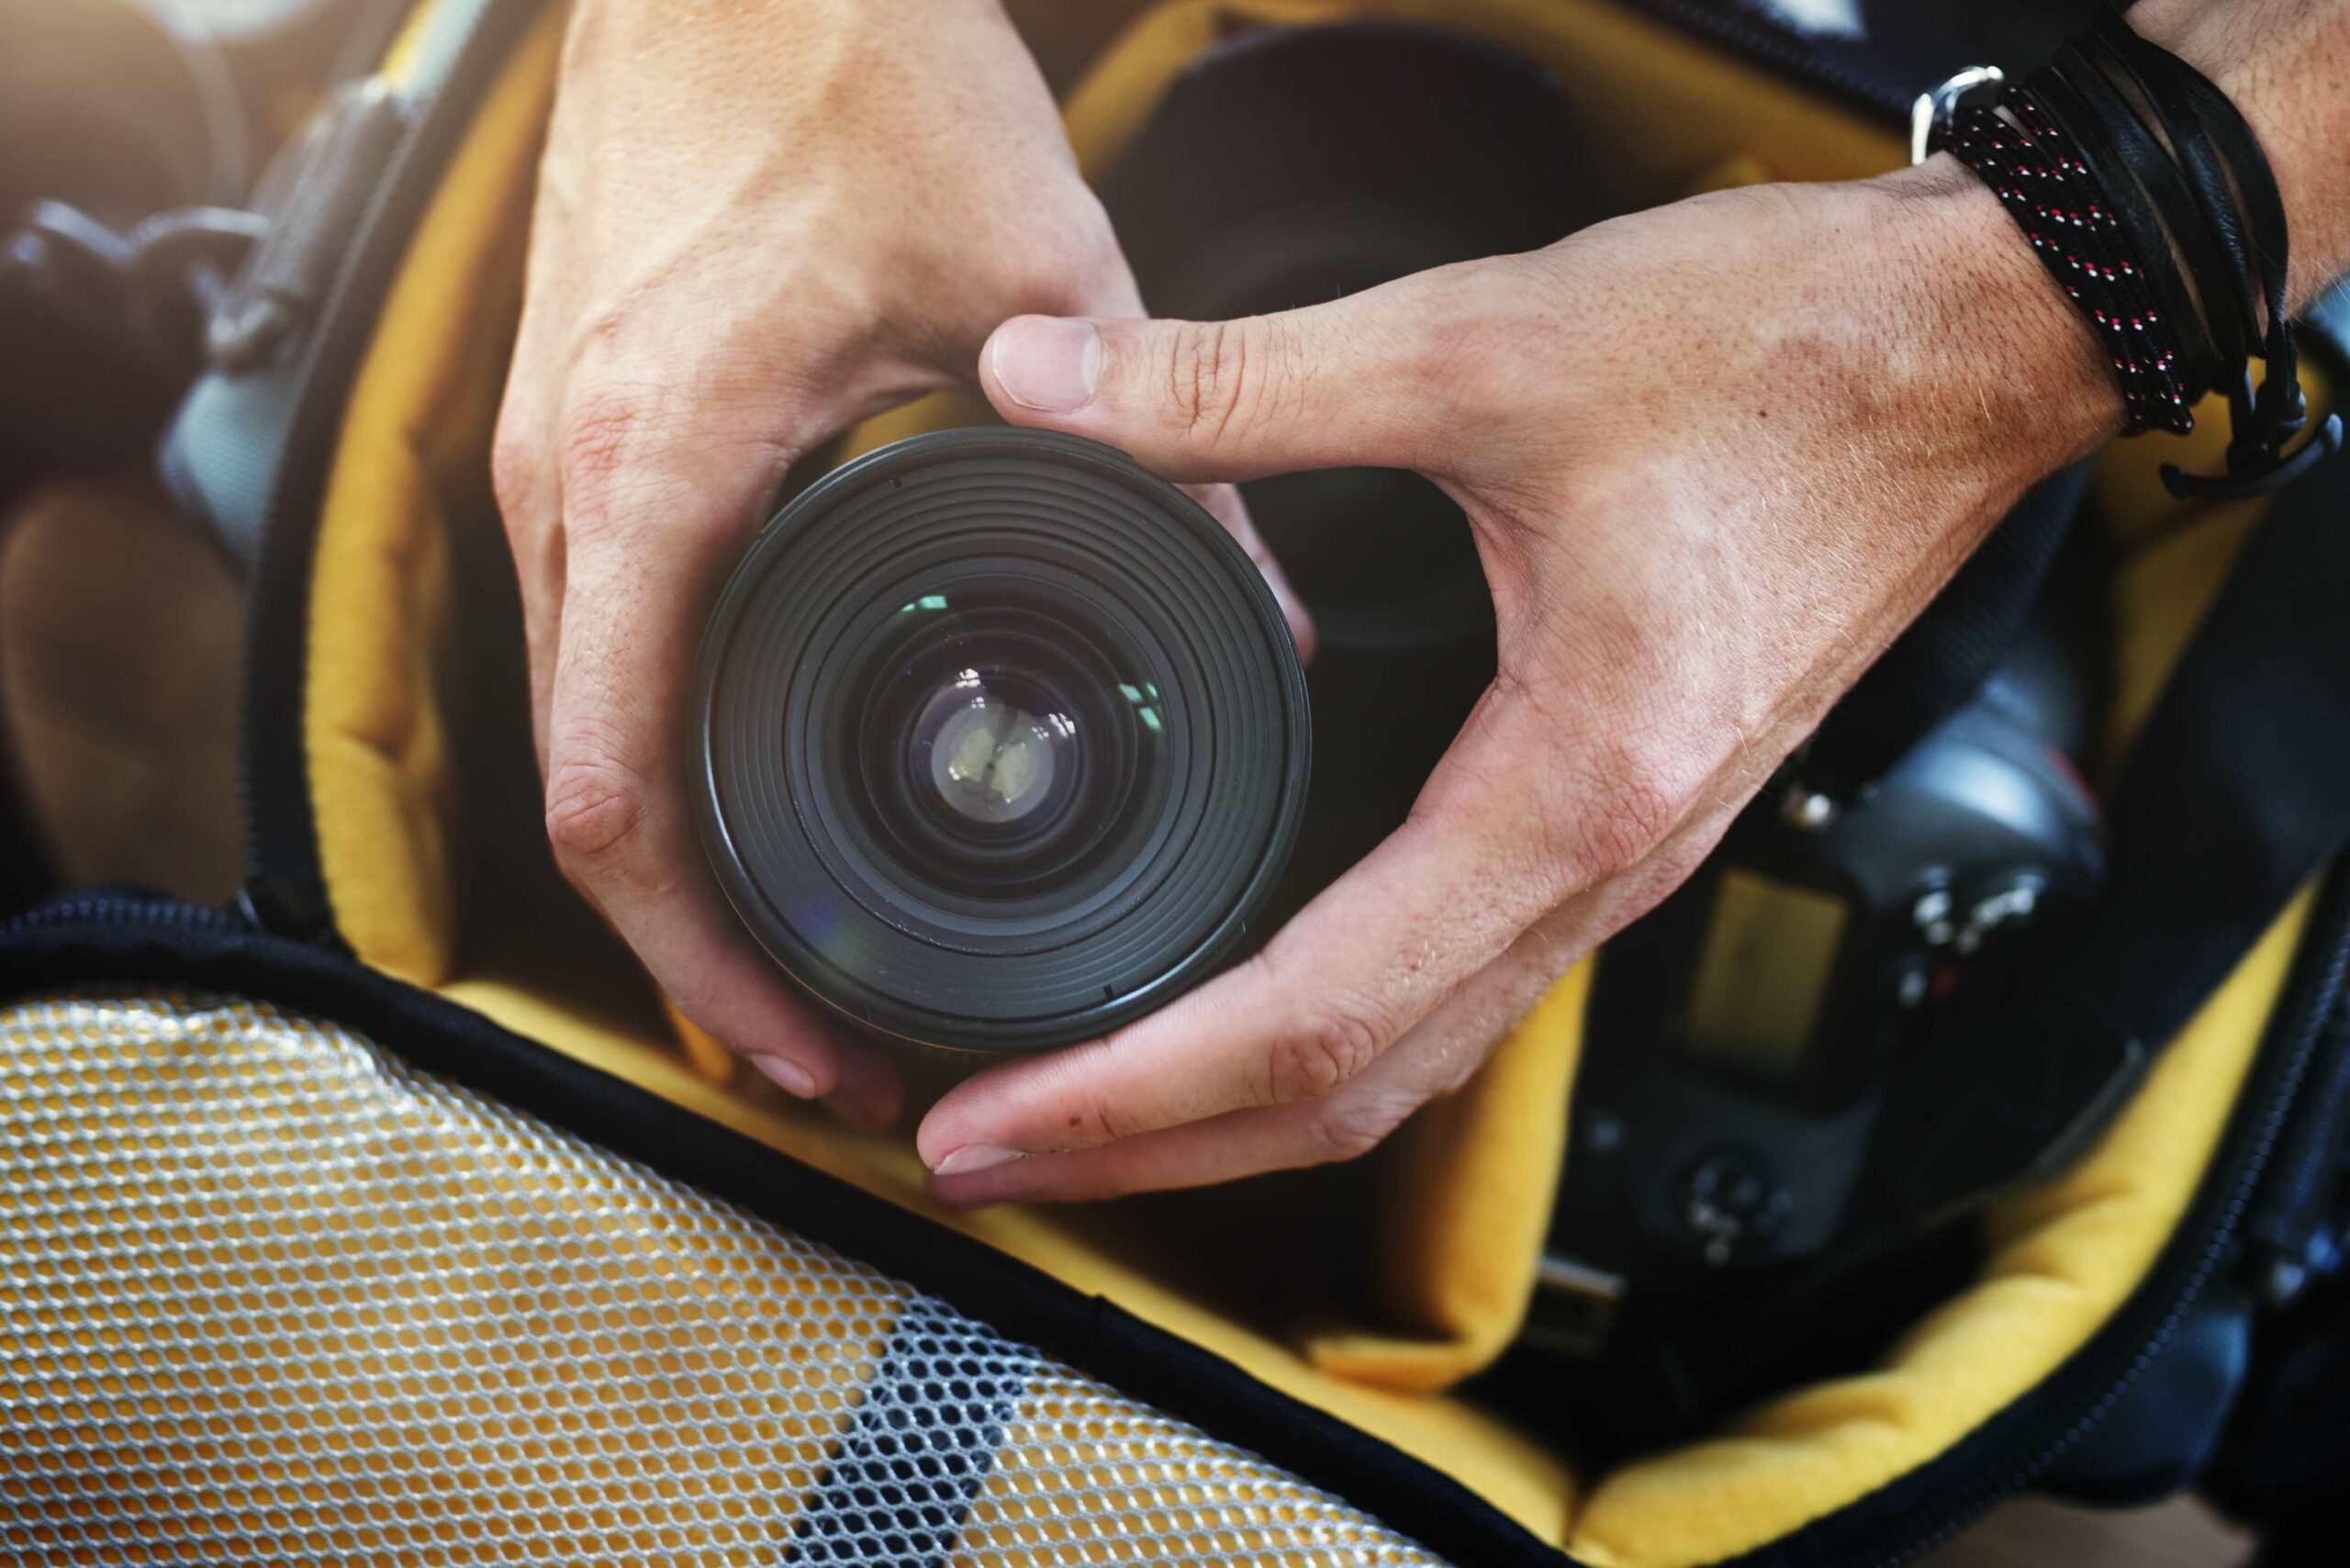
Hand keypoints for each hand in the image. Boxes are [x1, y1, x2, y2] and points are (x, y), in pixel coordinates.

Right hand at [492, 0, 1303, 1124]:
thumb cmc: (841, 56)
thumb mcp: (1034, 257)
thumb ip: (1154, 433)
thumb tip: (1258, 597)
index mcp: (659, 466)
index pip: (620, 796)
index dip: (706, 962)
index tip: (805, 1041)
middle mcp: (570, 481)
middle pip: (584, 800)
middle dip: (694, 953)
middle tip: (820, 1043)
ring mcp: (550, 457)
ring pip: (578, 730)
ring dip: (676, 862)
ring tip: (794, 952)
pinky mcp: (576, 429)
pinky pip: (592, 643)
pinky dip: (661, 748)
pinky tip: (752, 785)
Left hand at [916, 160, 2131, 1199]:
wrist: (1973, 350)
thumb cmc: (1785, 356)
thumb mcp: (1485, 347)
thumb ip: (1242, 379)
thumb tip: (1044, 383)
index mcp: (1566, 791)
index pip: (1310, 1019)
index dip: (1128, 1091)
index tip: (991, 1122)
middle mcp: (1600, 868)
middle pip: (1347, 1093)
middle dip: (1151, 1145)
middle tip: (980, 1154)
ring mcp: (1620, 862)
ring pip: (1404, 1059)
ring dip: (1230, 1108)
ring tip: (1077, 1109)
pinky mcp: (1622, 821)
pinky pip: (1454, 985)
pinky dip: (1321, 1032)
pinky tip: (1235, 1006)